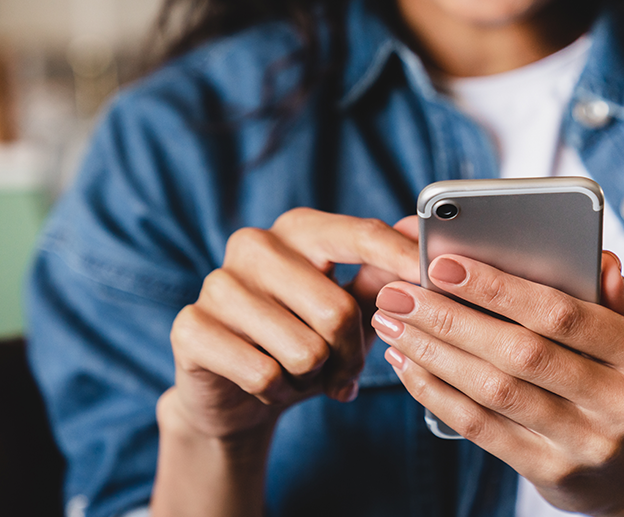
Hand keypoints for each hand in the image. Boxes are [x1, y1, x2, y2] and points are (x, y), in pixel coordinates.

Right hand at [161, 210, 419, 441]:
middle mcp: (254, 245)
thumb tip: (420, 232)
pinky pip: (263, 374)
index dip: (400, 258)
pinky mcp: (191, 327)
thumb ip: (384, 274)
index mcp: (299, 229)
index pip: (359, 235)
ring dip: (313, 377)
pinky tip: (268, 385)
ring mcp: (217, 283)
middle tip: (343, 370)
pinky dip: (277, 392)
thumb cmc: (304, 340)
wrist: (236, 394)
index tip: (433, 276)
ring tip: (301, 373)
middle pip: (337, 309)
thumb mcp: (352, 308)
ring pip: (304, 349)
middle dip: (350, 355)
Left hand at [371, 251, 623, 515]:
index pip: (564, 314)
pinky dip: (437, 393)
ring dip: (434, 353)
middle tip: (399, 294)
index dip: (499, 289)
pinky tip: (408, 365)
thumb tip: (601, 261)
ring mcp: (585, 443)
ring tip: (393, 324)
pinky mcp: (550, 472)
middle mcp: (621, 403)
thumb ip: (612, 295)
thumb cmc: (618, 380)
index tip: (444, 264)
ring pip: (495, 391)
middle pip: (521, 353)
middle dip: (451, 318)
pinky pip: (482, 428)